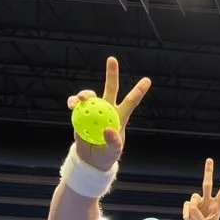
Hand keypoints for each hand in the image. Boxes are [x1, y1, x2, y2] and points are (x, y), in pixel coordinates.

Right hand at [65, 56, 149, 170]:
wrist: (91, 160)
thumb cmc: (106, 156)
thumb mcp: (113, 152)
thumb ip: (113, 143)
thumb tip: (109, 129)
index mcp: (120, 117)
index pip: (131, 102)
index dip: (139, 91)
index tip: (148, 80)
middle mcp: (108, 110)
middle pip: (111, 89)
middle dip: (111, 74)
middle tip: (112, 59)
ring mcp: (94, 111)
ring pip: (91, 95)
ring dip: (85, 93)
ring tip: (81, 98)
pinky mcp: (81, 114)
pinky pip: (76, 105)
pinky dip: (73, 102)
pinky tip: (71, 105)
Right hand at [184, 157, 219, 219]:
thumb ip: (199, 217)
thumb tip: (191, 205)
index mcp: (217, 206)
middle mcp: (208, 201)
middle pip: (207, 184)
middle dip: (208, 172)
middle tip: (210, 159)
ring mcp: (198, 203)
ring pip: (194, 196)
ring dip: (193, 206)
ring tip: (193, 218)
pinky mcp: (190, 207)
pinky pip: (187, 205)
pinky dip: (186, 211)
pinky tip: (186, 218)